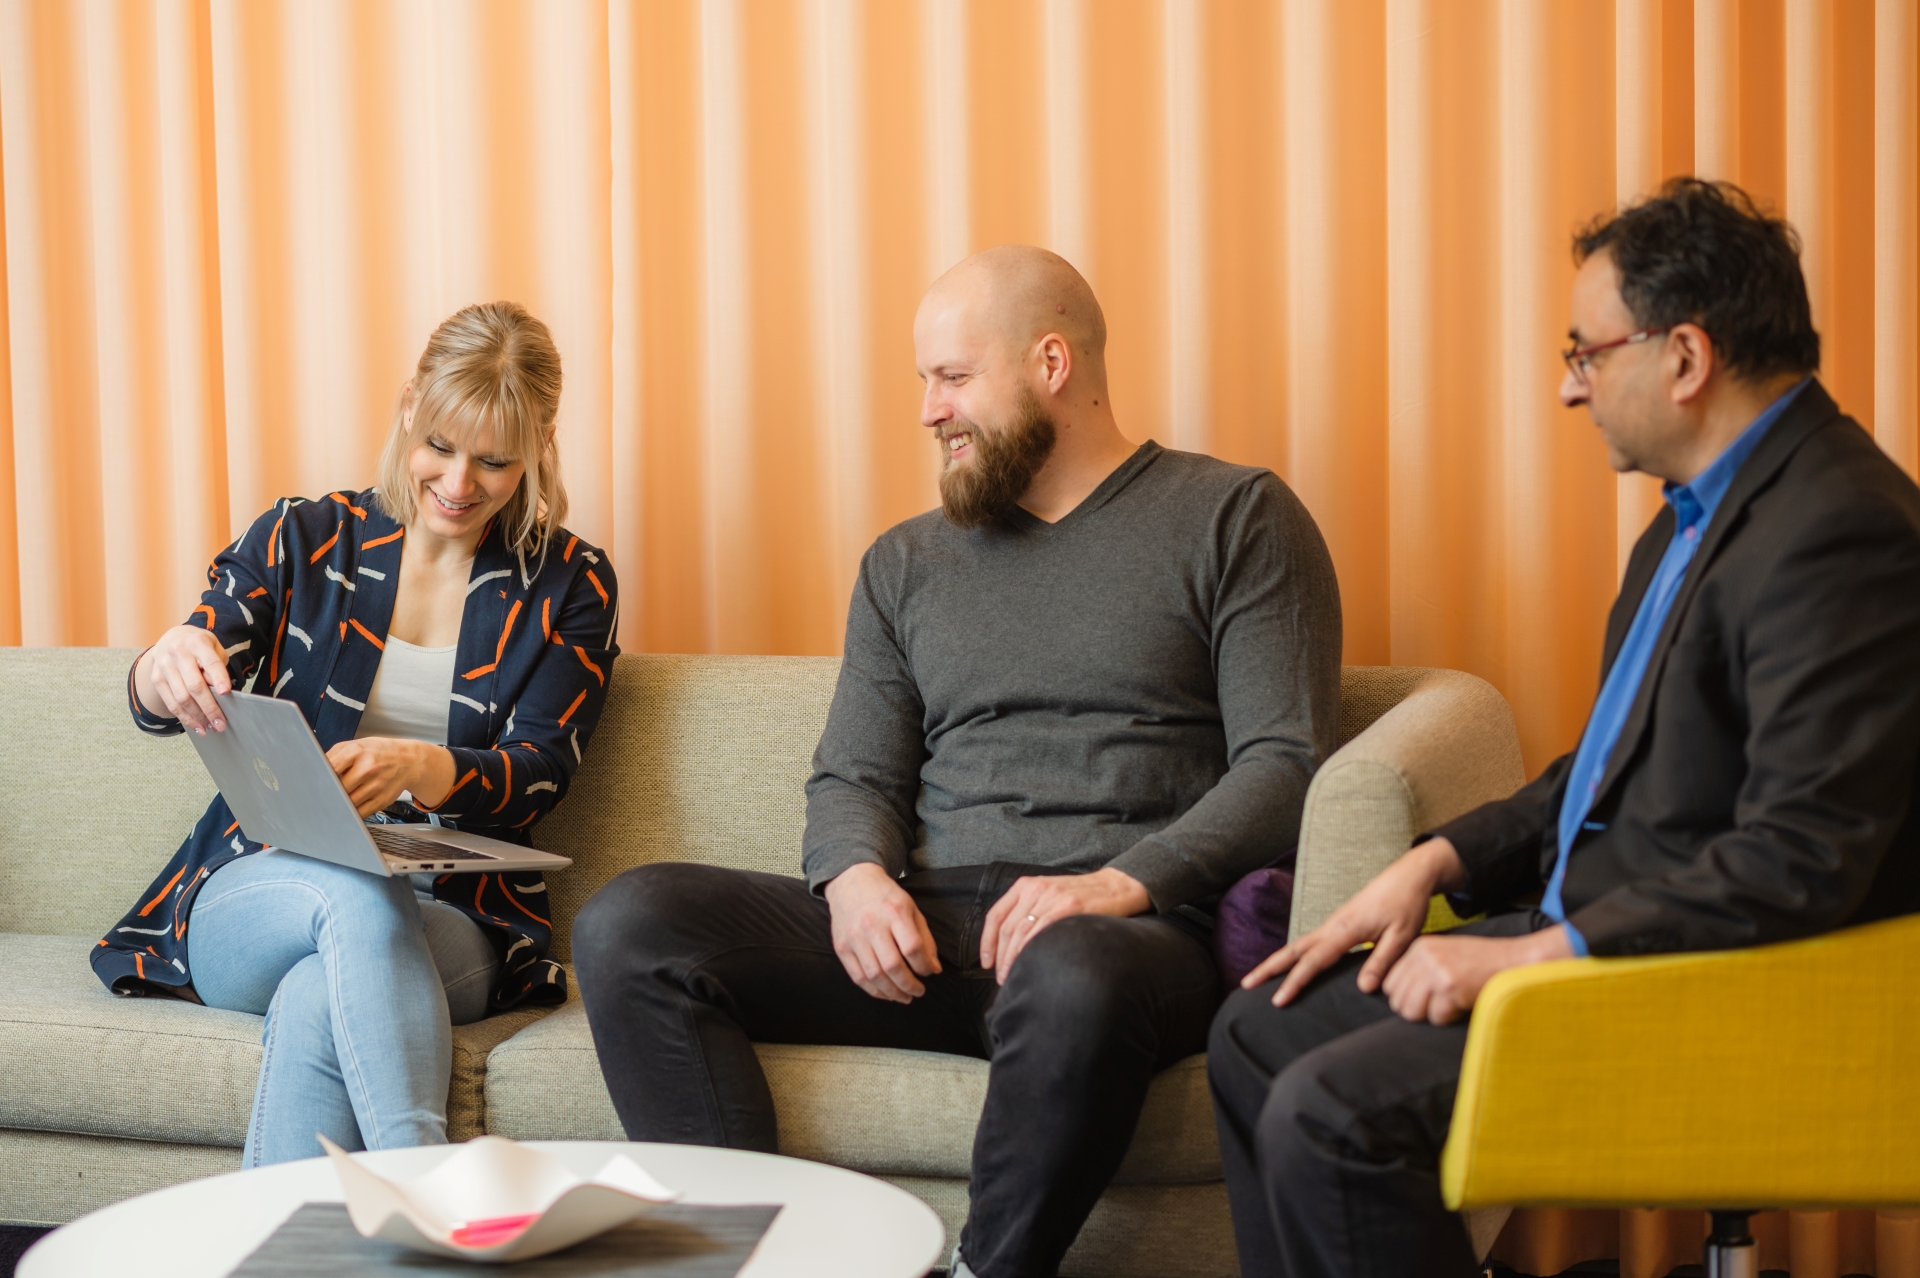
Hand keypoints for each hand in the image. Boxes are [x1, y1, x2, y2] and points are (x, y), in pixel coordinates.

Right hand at [135, 625, 233, 733]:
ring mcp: (164, 667)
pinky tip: (196, 726)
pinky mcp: (156, 679)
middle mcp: (177, 653)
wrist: (172, 639)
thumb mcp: (213, 647)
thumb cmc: (199, 646)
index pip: (210, 662)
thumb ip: (217, 665)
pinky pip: (171, 703)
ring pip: (181, 698)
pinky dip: (184, 717)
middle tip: (221, 723)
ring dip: (197, 716)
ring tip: (211, 727)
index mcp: (196, 643)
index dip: (218, 678)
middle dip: (209, 707)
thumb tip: (218, 691)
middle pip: (194, 685)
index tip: (226, 693)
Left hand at [325, 737, 455, 816]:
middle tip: (322, 795)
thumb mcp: (356, 745)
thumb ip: (334, 755)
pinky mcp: (382, 800)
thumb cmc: (378, 752)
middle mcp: (367, 768)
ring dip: (339, 804)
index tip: (311, 785)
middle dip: (328, 793)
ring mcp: (376, 785)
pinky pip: (360, 813)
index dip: (318, 778)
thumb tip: (313, 770)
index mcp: (357, 751)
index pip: (330, 768)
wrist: (408, 760)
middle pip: (337, 789)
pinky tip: (348, 807)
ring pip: (347, 803)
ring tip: (336, 800)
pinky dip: (351, 813)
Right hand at [823, 862, 941, 1002]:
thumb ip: (925, 939)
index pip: (912, 948)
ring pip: (874, 976)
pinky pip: (858, 977)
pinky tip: (886, 993)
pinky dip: (874, 991)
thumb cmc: (886, 897)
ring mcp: (854, 937)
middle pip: (893, 966)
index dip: (924, 966)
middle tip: (919, 992)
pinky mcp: (842, 947)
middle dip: (909, 985)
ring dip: (893, 993)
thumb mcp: (911, 908)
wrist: (851, 881)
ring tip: (904, 997)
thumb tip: (933, 969)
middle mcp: (872, 925)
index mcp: (895, 912)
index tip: (929, 972)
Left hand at [980, 867, 1150, 984]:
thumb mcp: (1048, 897)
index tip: (986, 962)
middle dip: (1001, 957)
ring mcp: (1051, 896)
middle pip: (1007, 928)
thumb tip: (1010, 946)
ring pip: (1021, 932)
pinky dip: (1031, 949)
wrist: (1115, 887)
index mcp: (1025, 886)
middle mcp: (1035, 888)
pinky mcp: (1068, 906)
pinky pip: (1041, 930)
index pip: (995, 915)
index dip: (987, 942)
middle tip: (1002, 978)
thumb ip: (1029, 912)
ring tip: (1014, 976)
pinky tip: (1030, 962)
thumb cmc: (1081, 898)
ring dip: (1013, 958)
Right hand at [1243, 838, 1466, 1006]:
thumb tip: (1363, 989)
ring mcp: (1332, 923)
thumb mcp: (1403, 936)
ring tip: (1257, 978)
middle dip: (1268, 968)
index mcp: (1346, 929)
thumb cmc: (1407, 904)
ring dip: (1276, 961)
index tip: (1278, 1001)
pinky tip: (1288, 966)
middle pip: (1293, 949)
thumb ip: (1382, 962)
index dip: (1294, 982)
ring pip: (1297, 944)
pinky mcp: (1337, 923)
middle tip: (1245, 985)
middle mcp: (1332, 925)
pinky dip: (1292, 955)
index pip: (1314, 961)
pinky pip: (1308, 942)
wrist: (1408, 875)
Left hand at [1380, 927, 1573, 1023]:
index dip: (1406, 998)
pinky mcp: (1450, 988)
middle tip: (1439, 1006)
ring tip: (1449, 1006)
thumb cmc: (1481, 962)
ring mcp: (1436, 971)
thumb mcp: (1445, 954)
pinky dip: (1449, 1018)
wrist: (1515, 960)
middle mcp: (1424, 957)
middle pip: (1397, 999)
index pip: (1391, 983)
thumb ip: (1420, 967)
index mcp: (1419, 947)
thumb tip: (1396, 997)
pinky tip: (1462, 1005)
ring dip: (1430, 1015)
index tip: (1425, 1000)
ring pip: (1411, 1011)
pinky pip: (1436, 1018)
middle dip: (1416, 1009)